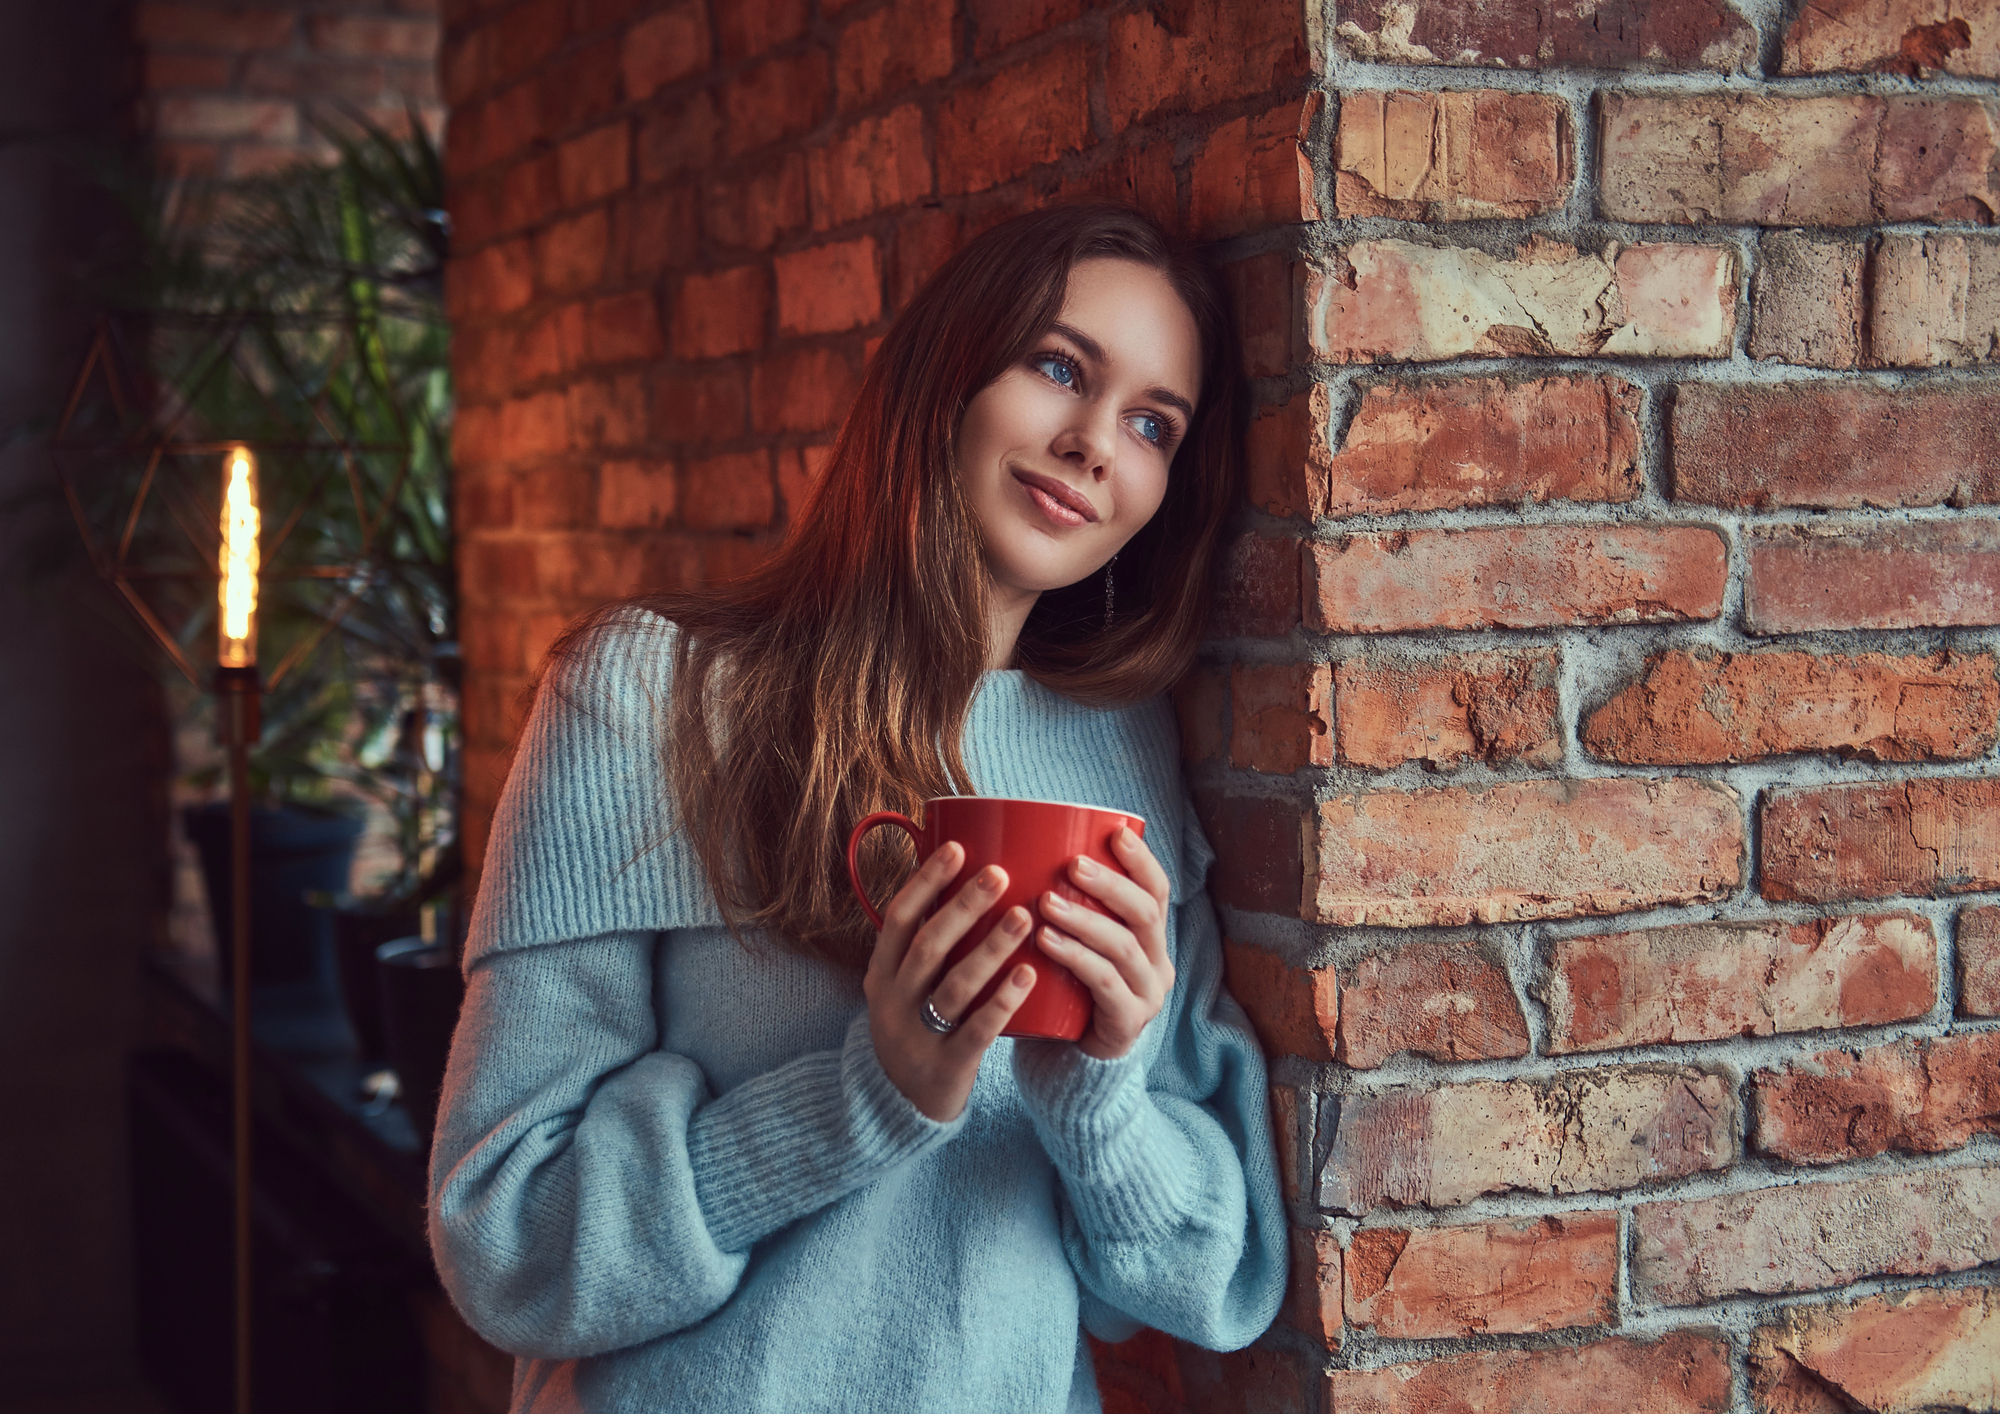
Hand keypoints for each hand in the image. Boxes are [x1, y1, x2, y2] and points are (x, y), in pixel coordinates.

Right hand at [863, 842, 1036, 1120]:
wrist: (897, 1106)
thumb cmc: (916, 1026)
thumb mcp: (902, 986)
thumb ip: (925, 942)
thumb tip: (961, 875)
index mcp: (882, 972)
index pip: (899, 917)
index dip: (927, 881)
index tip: (959, 847)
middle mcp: (893, 1000)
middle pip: (928, 945)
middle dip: (964, 906)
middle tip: (1000, 873)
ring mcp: (917, 1035)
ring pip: (954, 985)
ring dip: (991, 947)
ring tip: (1025, 916)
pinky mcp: (946, 1066)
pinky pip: (977, 1030)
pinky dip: (1002, 1001)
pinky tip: (1029, 975)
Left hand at [1034, 827, 1173, 1060]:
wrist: (1073, 1059)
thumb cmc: (1068, 989)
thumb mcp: (1076, 944)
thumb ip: (1068, 907)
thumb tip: (1023, 847)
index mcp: (1151, 938)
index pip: (1157, 890)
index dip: (1140, 861)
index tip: (1115, 833)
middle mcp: (1158, 963)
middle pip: (1145, 913)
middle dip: (1109, 885)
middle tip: (1072, 865)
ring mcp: (1147, 995)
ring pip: (1123, 947)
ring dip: (1084, 920)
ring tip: (1046, 903)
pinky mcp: (1127, 1022)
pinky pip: (1104, 983)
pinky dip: (1075, 957)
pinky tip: (1046, 941)